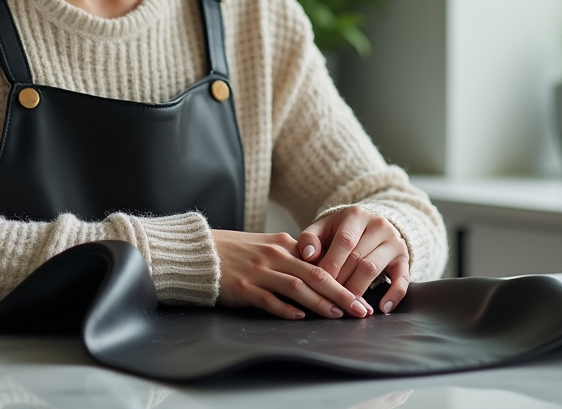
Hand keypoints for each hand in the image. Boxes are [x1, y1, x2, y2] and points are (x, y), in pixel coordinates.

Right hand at [211, 229, 373, 319]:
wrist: (200, 252)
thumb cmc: (235, 251)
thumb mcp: (266, 245)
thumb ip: (290, 256)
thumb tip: (317, 271)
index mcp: (283, 244)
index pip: (321, 262)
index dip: (344, 278)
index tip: (361, 293)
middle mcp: (275, 256)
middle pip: (316, 274)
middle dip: (342, 293)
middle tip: (361, 309)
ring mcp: (259, 271)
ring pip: (297, 287)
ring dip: (321, 303)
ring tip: (339, 315)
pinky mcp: (244, 287)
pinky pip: (269, 300)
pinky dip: (286, 309)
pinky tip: (300, 317)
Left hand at [298, 206, 409, 313]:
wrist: (371, 225)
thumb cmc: (341, 231)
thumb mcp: (324, 227)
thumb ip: (310, 238)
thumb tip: (307, 255)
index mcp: (356, 215)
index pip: (344, 240)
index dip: (331, 263)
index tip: (318, 281)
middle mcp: (378, 225)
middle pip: (358, 257)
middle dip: (341, 280)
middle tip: (328, 298)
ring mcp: (394, 241)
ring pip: (374, 269)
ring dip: (358, 290)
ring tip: (346, 304)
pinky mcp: (404, 258)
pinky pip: (403, 279)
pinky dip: (393, 295)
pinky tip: (382, 308)